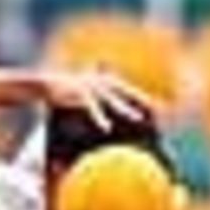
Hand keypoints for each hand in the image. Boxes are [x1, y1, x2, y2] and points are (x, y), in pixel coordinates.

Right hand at [36, 68, 164, 130]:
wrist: (48, 84)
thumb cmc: (69, 90)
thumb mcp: (88, 87)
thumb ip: (101, 94)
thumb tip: (110, 102)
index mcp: (108, 82)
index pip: (131, 91)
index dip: (146, 99)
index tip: (161, 110)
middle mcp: (104, 83)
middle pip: (128, 94)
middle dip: (143, 102)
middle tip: (158, 112)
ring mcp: (93, 88)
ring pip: (114, 101)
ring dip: (126, 110)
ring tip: (138, 119)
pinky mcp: (80, 95)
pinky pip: (93, 109)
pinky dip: (100, 118)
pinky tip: (106, 128)